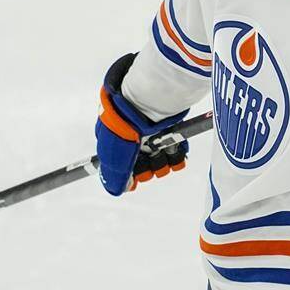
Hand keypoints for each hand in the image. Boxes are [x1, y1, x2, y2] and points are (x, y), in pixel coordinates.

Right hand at [95, 53, 188, 195]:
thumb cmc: (123, 127)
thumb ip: (113, 176)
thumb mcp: (111, 156)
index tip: (136, 178)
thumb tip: (119, 189)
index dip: (132, 174)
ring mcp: (153, 133)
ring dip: (164, 162)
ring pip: (162, 160)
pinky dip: (178, 153)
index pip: (125, 166)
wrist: (146, 101)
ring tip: (163, 151)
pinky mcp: (172, 129)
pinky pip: (177, 150)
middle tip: (150, 159)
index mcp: (117, 141)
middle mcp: (135, 137)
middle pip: (144, 166)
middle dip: (149, 168)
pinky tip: (176, 149)